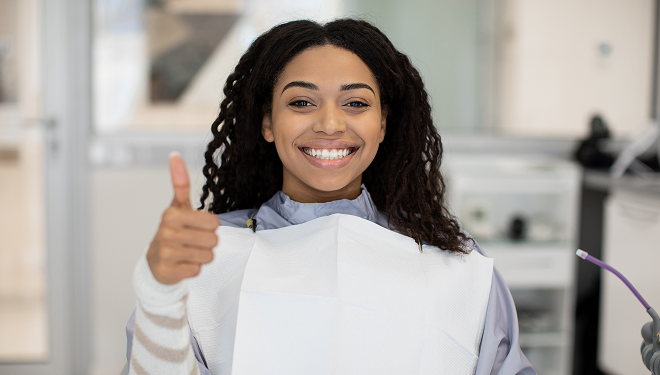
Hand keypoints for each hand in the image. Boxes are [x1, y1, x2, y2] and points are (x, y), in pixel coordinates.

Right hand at [146, 152, 218, 284]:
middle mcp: (166, 232)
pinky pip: (198, 270)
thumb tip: (175, 155)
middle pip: (213, 240)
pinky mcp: (168, 271)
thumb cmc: (173, 230)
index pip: (213, 222)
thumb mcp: (177, 206)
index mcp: (172, 214)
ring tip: (188, 252)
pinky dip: (194, 268)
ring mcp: (166, 253)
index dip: (210, 227)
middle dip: (208, 243)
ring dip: (202, 256)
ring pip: (208, 256)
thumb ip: (179, 182)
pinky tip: (182, 263)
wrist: (156, 261)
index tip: (196, 226)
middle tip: (193, 241)